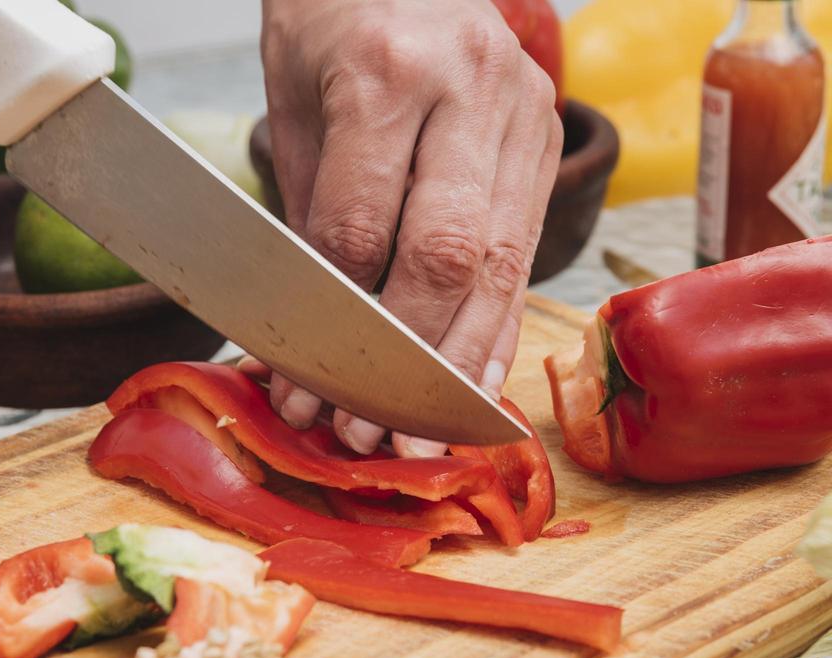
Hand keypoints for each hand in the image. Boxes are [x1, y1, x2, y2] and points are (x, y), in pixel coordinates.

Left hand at [260, 0, 560, 456]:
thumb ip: (314, 214)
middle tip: (365, 430)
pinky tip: (472, 384)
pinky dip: (496, 328)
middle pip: (447, 256)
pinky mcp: (547, 142)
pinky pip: (525, 254)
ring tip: (420, 433)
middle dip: (403, 359)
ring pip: (499, 267)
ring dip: (456, 364)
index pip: (362, 228)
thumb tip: (311, 332)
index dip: (333, 318)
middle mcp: (471, 91)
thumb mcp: (293, 105)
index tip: (302, 380)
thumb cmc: (329, 23)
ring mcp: (524, 116)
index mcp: (388, 73)